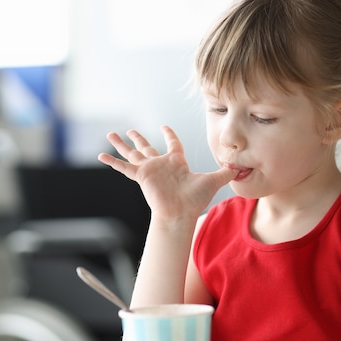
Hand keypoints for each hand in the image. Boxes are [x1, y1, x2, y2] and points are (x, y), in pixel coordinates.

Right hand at [98, 125, 236, 223]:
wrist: (181, 213)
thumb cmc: (195, 200)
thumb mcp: (213, 180)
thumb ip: (225, 172)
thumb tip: (240, 168)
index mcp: (176, 163)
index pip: (172, 145)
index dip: (168, 135)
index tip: (164, 127)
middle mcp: (161, 165)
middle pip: (147, 148)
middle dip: (139, 139)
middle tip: (129, 131)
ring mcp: (149, 170)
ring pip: (133, 153)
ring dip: (122, 144)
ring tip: (110, 134)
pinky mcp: (141, 176)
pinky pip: (124, 167)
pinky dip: (113, 162)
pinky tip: (100, 155)